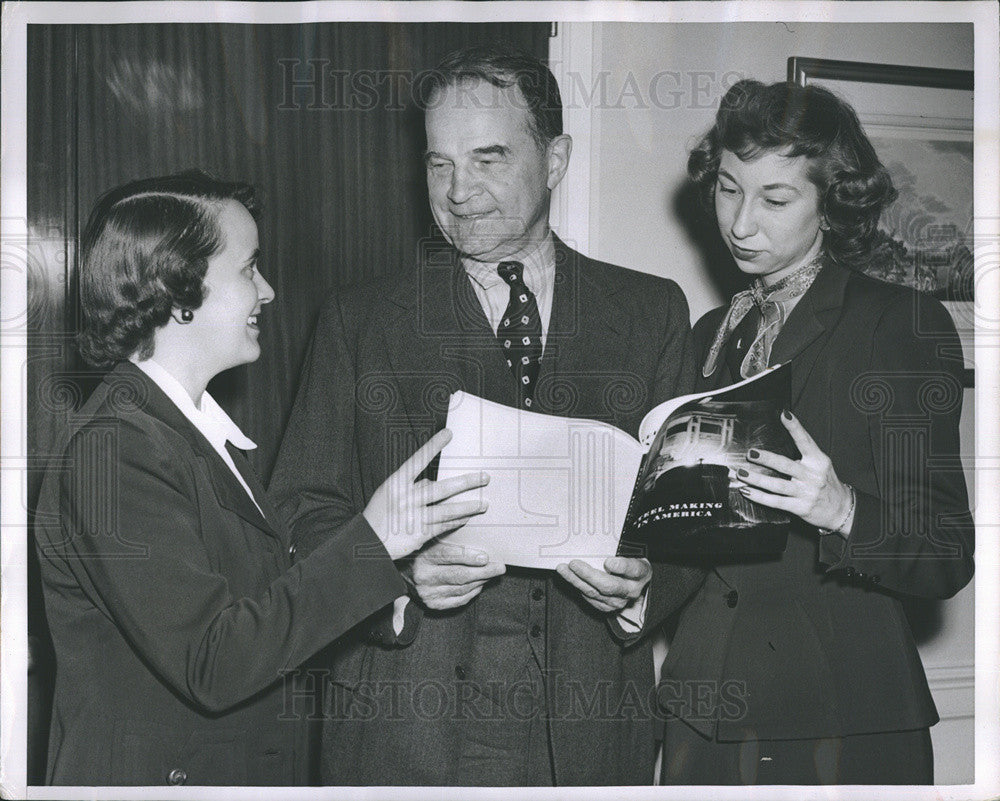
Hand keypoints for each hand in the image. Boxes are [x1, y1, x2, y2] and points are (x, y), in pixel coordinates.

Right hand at [363, 429, 489, 559]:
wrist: (367, 542)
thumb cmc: (380, 513)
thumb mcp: (390, 493)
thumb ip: (412, 486)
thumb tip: (432, 481)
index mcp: (396, 483)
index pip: (417, 460)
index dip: (433, 446)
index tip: (448, 434)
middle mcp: (406, 499)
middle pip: (442, 488)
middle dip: (466, 482)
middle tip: (485, 477)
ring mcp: (413, 517)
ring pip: (447, 510)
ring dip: (468, 507)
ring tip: (483, 504)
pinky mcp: (418, 534)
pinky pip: (442, 526)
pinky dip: (456, 522)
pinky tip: (466, 519)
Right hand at [410, 541, 505, 609]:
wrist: (407, 575)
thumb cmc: (425, 553)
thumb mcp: (432, 541)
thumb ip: (451, 538)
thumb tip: (478, 534)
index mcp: (422, 558)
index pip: (447, 556)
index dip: (468, 557)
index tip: (486, 557)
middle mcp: (424, 578)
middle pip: (459, 576)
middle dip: (483, 572)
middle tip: (499, 567)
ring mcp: (429, 594)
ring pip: (462, 589)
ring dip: (481, 580)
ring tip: (492, 573)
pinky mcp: (435, 605)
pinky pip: (460, 600)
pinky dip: (473, 591)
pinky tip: (481, 583)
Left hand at [556, 557, 651, 612]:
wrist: (634, 583)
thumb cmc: (629, 564)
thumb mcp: (631, 553)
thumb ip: (619, 551)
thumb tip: (599, 548)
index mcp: (640, 573)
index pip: (633, 570)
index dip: (621, 566)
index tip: (608, 562)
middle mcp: (630, 591)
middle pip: (609, 585)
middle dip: (588, 575)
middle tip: (574, 564)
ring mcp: (618, 602)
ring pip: (594, 593)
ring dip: (576, 580)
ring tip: (563, 569)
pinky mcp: (606, 607)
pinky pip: (589, 597)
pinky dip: (577, 586)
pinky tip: (569, 577)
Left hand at [737, 410, 852, 533]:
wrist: (841, 509)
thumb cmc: (826, 483)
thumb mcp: (821, 465)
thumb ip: (804, 455)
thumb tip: (779, 440)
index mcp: (818, 461)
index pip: (805, 441)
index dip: (795, 428)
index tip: (784, 415)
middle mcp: (812, 476)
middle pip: (785, 465)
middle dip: (766, 459)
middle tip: (751, 453)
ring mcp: (806, 492)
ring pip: (777, 485)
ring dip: (756, 479)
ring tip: (742, 473)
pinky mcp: (800, 507)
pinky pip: (775, 501)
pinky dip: (759, 497)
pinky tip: (747, 491)